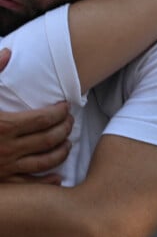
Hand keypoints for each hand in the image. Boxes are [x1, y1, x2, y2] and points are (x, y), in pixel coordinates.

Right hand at [0, 49, 72, 183]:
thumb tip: (8, 51)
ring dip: (62, 151)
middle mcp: (8, 149)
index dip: (60, 112)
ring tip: (68, 142)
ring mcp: (4, 168)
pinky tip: (57, 176)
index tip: (66, 106)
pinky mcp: (0, 183)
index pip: (45, 119)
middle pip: (50, 139)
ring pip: (45, 162)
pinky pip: (29, 185)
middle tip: (71, 121)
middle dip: (65, 128)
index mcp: (4, 126)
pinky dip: (47, 182)